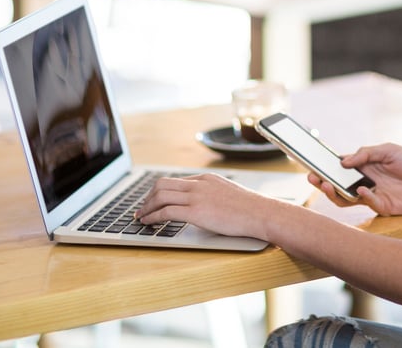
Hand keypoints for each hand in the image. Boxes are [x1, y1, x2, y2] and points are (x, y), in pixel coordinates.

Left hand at [135, 173, 274, 238]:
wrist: (261, 213)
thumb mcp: (229, 195)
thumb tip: (205, 208)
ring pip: (161, 196)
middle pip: (163, 184)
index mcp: (207, 179)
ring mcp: (197, 196)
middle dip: (148, 197)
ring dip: (146, 207)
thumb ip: (213, 197)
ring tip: (140, 217)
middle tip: (142, 209)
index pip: (176, 181)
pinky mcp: (196, 211)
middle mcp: (199, 184)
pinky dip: (153, 216)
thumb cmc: (250, 209)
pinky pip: (166, 211)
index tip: (154, 201)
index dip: (160, 192)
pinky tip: (148, 223)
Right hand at [312, 143, 401, 215]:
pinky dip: (362, 196)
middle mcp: (365, 181)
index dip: (326, 165)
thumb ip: (366, 154)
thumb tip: (343, 161)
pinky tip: (363, 189)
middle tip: (313, 178)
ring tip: (327, 186)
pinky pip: (366, 203)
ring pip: (346, 198)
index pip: (340, 166)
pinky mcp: (383, 207)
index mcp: (365, 165)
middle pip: (338, 184)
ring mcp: (373, 195)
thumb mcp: (389, 150)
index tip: (312, 163)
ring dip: (334, 193)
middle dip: (322, 182)